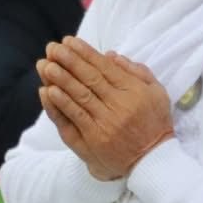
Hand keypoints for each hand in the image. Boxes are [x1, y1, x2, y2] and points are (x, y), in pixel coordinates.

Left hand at [36, 37, 175, 180]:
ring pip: (78, 97)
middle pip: (89, 79)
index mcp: (134, 92)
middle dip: (69, 61)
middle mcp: (118, 107)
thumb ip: (137, 72)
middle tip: (52, 48)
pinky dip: (59, 105)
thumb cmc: (155, 124)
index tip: (69, 41)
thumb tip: (111, 55)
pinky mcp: (92, 142)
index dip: (85, 53)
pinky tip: (48, 91)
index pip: (104, 68)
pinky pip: (72, 120)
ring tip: (45, 65)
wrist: (153, 161)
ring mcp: (103, 125)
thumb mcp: (156, 93)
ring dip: (59, 80)